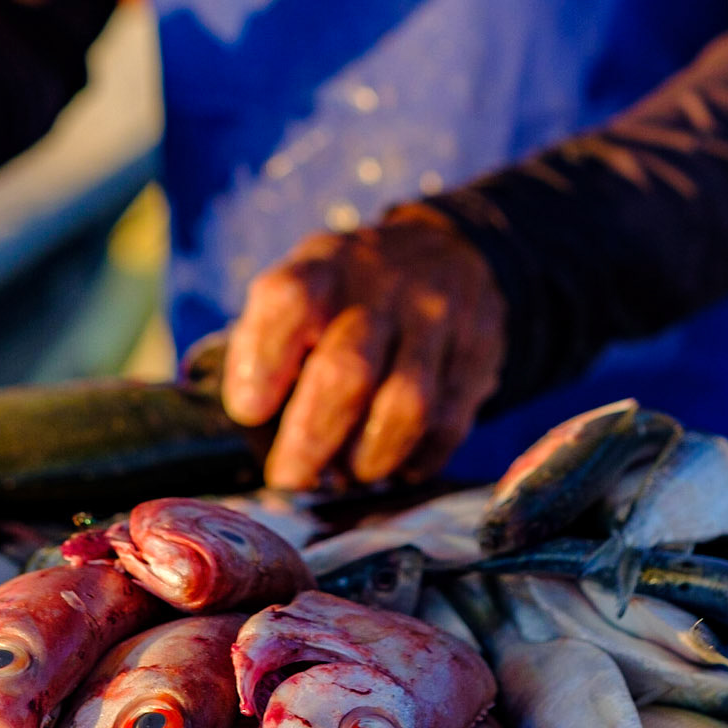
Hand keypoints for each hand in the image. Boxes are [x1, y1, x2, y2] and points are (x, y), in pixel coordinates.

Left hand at [221, 206, 505, 489]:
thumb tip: (256, 427)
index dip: (263, 361)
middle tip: (289, 477)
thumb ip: (269, 341)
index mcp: (326, 266)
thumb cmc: (350, 291)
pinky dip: (415, 459)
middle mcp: (385, 287)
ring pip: (405, 407)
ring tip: (345, 476)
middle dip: (310, 439)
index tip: (248, 412)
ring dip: (366, 459)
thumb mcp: (303, 284)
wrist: (448, 249)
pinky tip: (394, 468)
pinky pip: (449, 424)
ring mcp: (439, 320)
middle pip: (347, 371)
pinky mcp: (480, 354)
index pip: (290, 303)